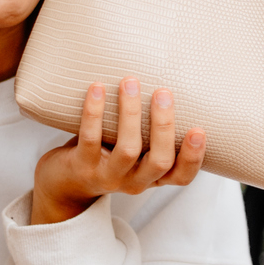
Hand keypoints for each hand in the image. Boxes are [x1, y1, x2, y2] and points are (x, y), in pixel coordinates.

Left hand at [32, 79, 206, 224]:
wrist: (64, 182)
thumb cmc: (106, 155)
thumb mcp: (134, 151)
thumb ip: (150, 132)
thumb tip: (167, 81)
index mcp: (152, 177)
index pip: (181, 176)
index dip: (193, 157)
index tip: (199, 129)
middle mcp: (135, 181)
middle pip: (159, 161)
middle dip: (164, 126)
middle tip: (163, 92)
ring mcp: (108, 176)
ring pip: (128, 150)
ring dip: (130, 113)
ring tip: (130, 82)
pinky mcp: (82, 168)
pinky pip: (90, 139)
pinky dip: (94, 112)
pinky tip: (97, 88)